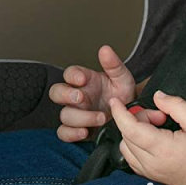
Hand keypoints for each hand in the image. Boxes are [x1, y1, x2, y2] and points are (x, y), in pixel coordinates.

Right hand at [50, 45, 165, 141]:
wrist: (129, 117)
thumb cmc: (122, 95)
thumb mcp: (122, 78)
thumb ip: (113, 65)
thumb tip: (105, 50)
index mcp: (85, 80)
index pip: (69, 73)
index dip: (72, 75)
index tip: (82, 79)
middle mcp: (76, 96)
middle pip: (56, 93)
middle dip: (66, 95)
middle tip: (81, 98)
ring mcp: (75, 113)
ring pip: (64, 115)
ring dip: (80, 118)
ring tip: (101, 118)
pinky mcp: (76, 129)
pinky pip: (64, 133)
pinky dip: (71, 134)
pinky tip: (85, 132)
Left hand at [108, 90, 185, 184]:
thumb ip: (175, 105)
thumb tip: (156, 96)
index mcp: (163, 149)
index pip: (130, 129)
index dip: (119, 112)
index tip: (115, 101)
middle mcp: (152, 164)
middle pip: (126, 136)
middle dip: (137, 119)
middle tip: (161, 117)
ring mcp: (150, 174)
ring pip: (126, 148)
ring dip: (135, 133)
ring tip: (159, 129)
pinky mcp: (152, 178)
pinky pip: (132, 159)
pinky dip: (136, 145)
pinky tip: (154, 140)